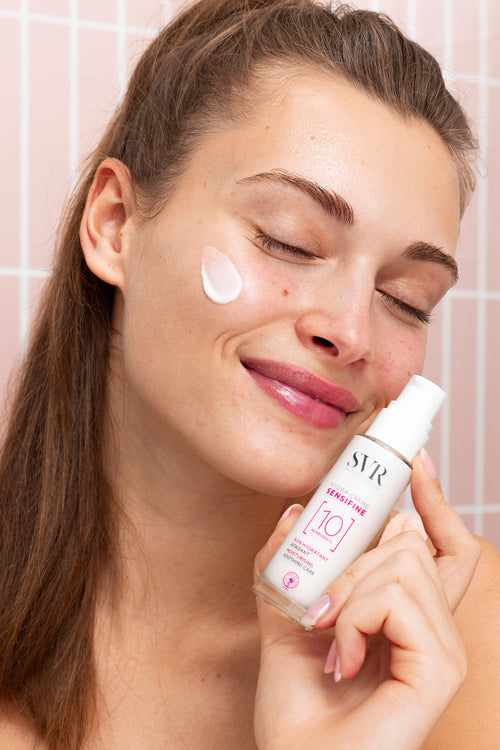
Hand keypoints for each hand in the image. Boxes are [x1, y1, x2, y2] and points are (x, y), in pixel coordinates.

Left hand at [253, 452, 479, 749]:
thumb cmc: (298, 713)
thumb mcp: (285, 621)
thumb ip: (291, 567)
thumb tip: (298, 511)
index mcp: (406, 616)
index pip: (437, 543)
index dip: (433, 501)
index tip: (415, 465)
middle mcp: (432, 626)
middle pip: (410, 542)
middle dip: (351, 560)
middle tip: (321, 606)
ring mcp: (441, 647)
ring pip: (401, 560)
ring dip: (347, 591)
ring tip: (328, 635)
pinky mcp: (441, 667)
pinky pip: (397, 597)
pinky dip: (354, 616)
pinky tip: (341, 658)